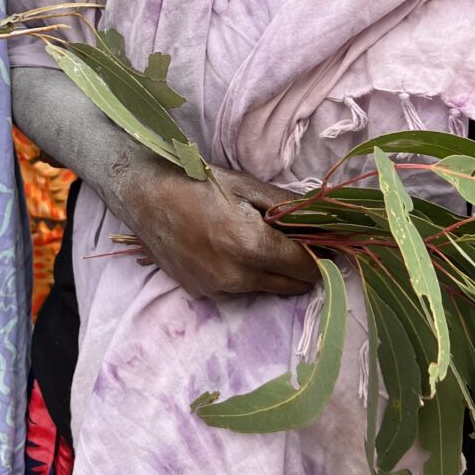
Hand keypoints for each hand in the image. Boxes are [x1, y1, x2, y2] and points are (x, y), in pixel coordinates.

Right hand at [112, 156, 319, 298]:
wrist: (142, 195)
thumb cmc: (195, 181)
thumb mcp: (246, 185)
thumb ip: (288, 207)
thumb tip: (324, 219)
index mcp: (251, 246)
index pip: (307, 266)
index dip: (324, 255)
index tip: (331, 244)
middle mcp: (236, 277)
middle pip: (292, 285)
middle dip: (304, 266)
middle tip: (302, 241)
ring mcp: (216, 289)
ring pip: (266, 289)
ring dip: (274, 271)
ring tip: (260, 240)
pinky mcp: (201, 294)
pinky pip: (239, 290)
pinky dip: (246, 275)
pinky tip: (231, 250)